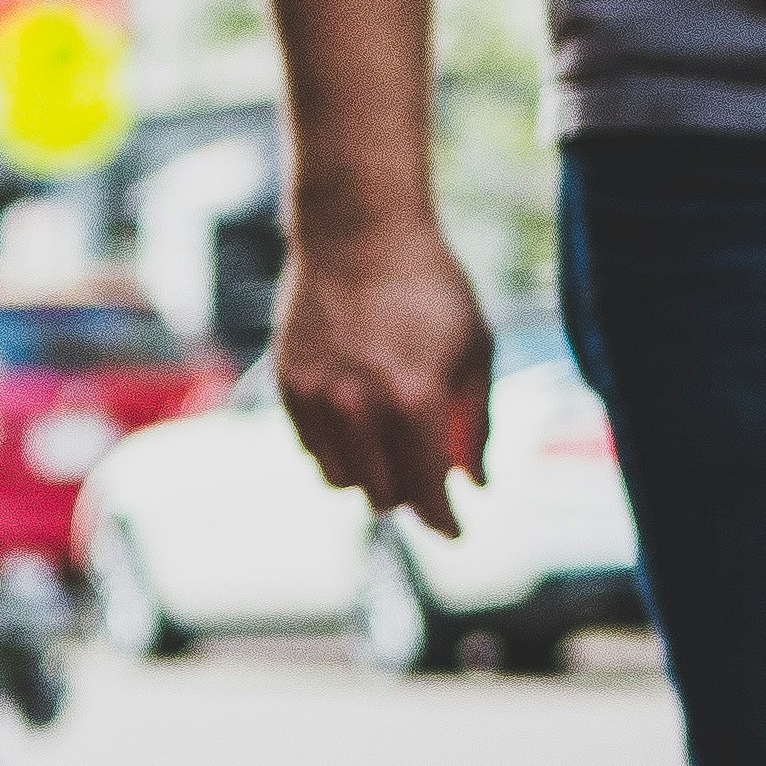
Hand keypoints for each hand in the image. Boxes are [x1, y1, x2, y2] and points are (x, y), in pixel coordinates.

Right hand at [273, 212, 492, 541]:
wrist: (358, 233)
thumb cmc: (430, 287)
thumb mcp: (474, 350)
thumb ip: (474, 423)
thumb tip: (476, 482)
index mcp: (416, 401)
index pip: (428, 490)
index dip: (444, 520)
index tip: (454, 532)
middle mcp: (361, 409)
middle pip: (383, 495)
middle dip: (410, 495)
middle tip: (427, 478)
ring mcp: (318, 400)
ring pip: (341, 480)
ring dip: (370, 477)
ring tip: (390, 448)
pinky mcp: (289, 388)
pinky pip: (312, 450)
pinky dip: (338, 451)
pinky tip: (357, 423)